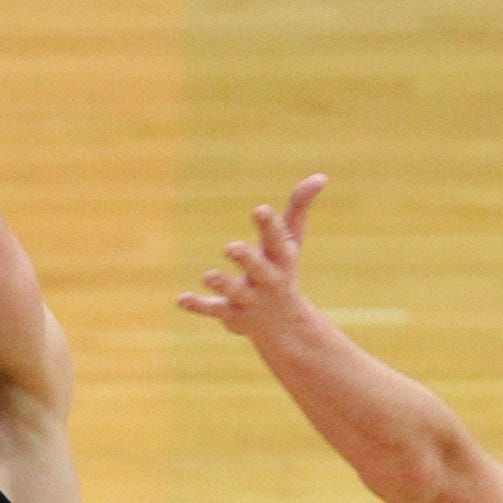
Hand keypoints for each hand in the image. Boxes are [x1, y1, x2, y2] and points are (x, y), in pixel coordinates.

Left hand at [178, 175, 327, 335]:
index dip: (269, 225)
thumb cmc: (283, 269)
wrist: (285, 325)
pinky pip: (214, 310)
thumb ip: (299, 207)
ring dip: (222, 284)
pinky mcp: (232, 314)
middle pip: (257, 269)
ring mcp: (249, 299)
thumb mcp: (292, 240)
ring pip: (235, 292)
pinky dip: (198, 306)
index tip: (259, 210)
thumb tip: (321, 176)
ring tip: (208, 276)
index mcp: (281, 259)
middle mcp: (267, 280)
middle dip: (246, 259)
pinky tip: (182, 300)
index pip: (276, 240)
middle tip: (231, 247)